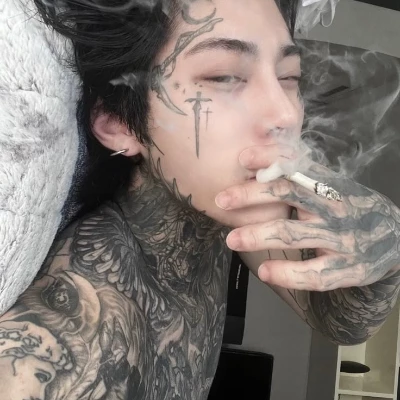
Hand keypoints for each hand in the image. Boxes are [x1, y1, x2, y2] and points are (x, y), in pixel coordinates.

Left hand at [216, 147, 399, 290]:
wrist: (395, 238)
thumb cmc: (349, 207)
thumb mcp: (332, 185)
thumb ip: (302, 175)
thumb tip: (259, 162)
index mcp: (329, 183)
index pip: (296, 166)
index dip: (270, 159)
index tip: (243, 158)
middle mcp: (334, 207)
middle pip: (288, 195)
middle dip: (251, 195)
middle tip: (221, 200)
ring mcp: (341, 239)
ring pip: (294, 234)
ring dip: (258, 235)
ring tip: (231, 239)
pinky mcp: (346, 269)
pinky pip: (313, 273)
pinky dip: (287, 273)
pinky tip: (265, 272)